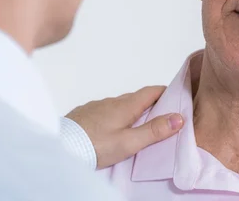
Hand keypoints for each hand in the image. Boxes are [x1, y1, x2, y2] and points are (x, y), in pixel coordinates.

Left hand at [65, 86, 183, 168]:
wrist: (60, 146)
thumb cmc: (95, 145)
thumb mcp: (129, 142)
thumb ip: (153, 131)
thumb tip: (178, 118)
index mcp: (126, 105)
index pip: (151, 91)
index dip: (166, 93)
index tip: (176, 98)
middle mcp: (112, 101)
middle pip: (137, 98)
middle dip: (151, 103)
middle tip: (162, 116)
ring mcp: (97, 106)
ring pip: (120, 105)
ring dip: (133, 111)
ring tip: (139, 126)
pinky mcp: (85, 114)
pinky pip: (106, 111)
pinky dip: (116, 116)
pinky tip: (114, 129)